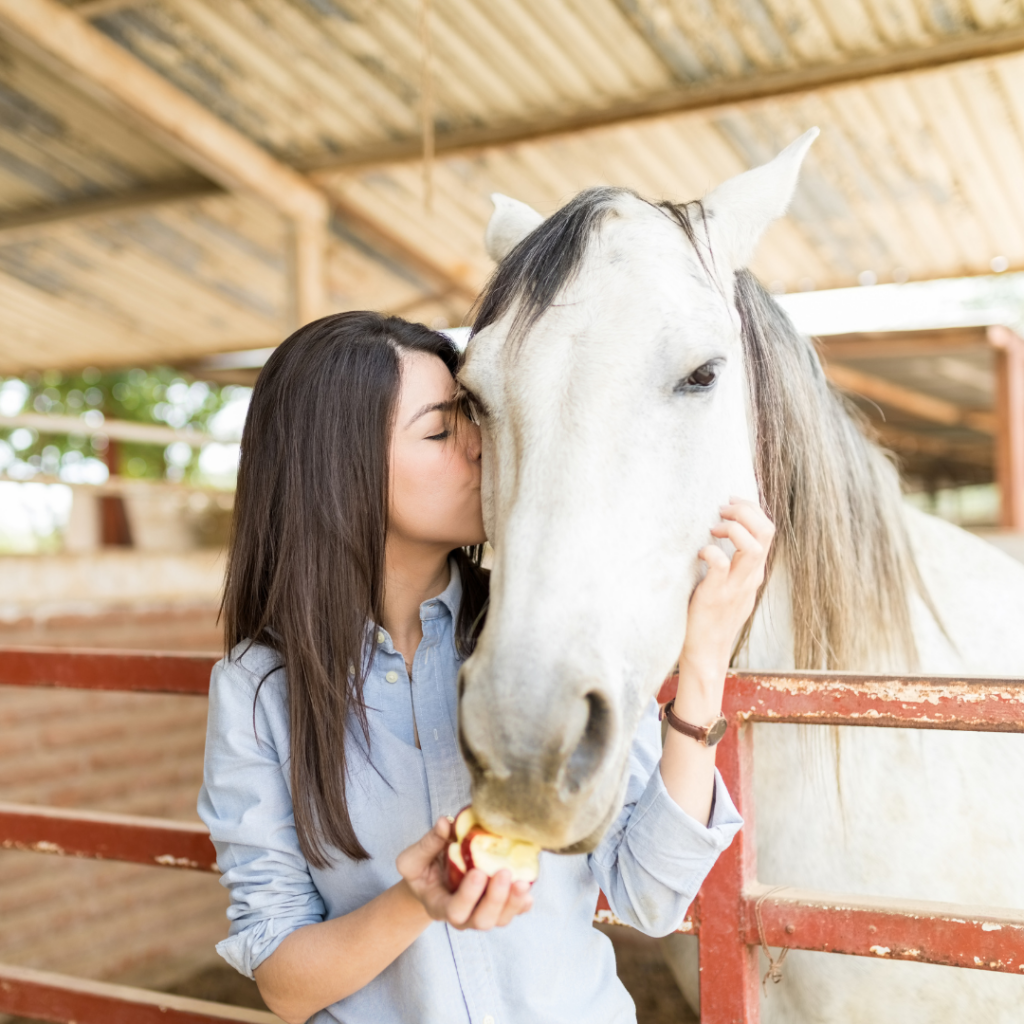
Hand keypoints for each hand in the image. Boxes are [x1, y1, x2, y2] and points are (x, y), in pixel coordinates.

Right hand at [396, 818, 532, 930]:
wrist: (431, 883)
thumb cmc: (422, 871)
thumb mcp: (414, 859)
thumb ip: (429, 843)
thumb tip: (444, 822)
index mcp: (440, 906)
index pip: (455, 910)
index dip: (468, 895)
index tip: (477, 872)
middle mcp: (463, 917)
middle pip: (482, 920)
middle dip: (495, 899)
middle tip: (504, 873)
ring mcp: (481, 914)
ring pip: (500, 919)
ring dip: (513, 902)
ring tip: (523, 882)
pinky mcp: (496, 907)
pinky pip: (511, 912)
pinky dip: (521, 904)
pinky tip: (528, 892)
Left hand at [680, 498, 774, 685]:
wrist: (706, 651)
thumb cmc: (713, 615)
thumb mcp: (734, 586)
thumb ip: (737, 564)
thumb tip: (726, 534)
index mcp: (755, 572)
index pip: (768, 530)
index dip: (752, 509)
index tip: (730, 502)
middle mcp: (750, 577)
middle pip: (767, 532)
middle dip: (746, 511)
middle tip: (722, 508)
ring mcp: (735, 587)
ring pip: (753, 548)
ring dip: (733, 529)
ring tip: (714, 528)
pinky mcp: (715, 596)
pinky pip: (721, 565)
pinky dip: (711, 552)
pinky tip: (699, 553)